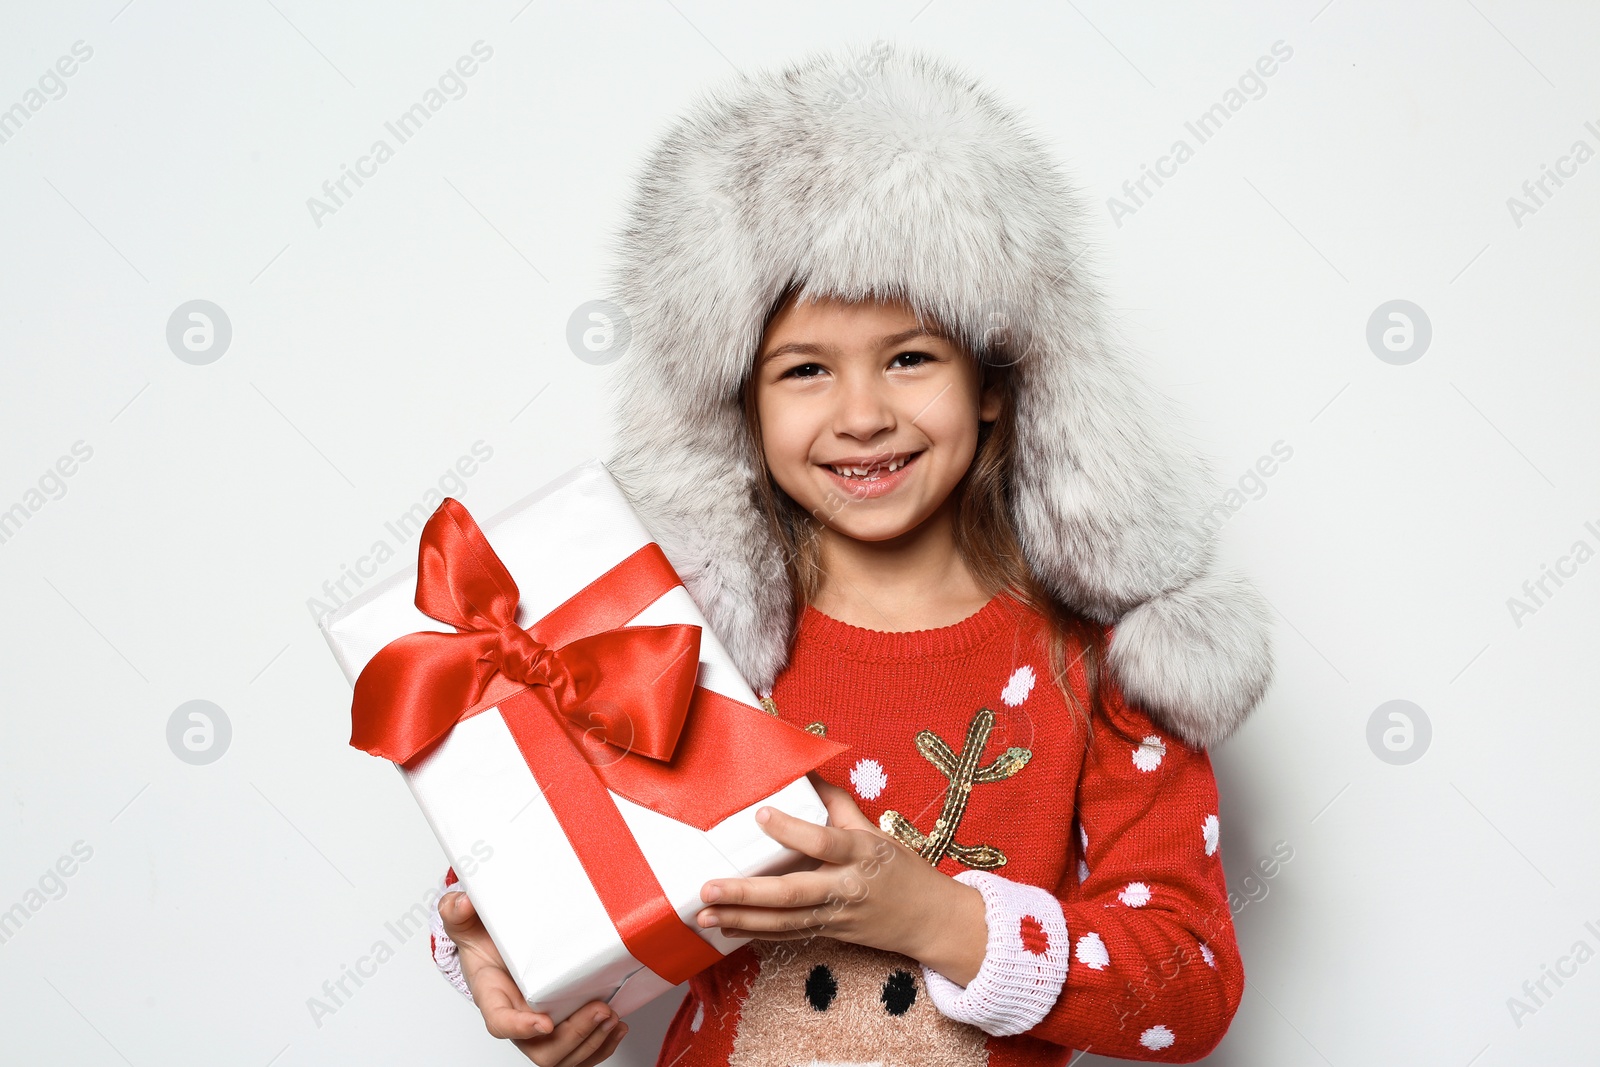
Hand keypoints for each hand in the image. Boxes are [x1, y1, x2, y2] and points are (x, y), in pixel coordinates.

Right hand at [440, 890, 627, 1065]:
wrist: (496, 947)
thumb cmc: (485, 942)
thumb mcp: (466, 921)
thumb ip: (458, 912)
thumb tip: (463, 904)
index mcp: (492, 996)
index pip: (500, 1023)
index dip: (521, 1028)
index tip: (543, 1022)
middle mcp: (517, 1018)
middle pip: (541, 1051)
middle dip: (574, 1036)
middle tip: (600, 1010)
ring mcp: (539, 1028)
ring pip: (562, 1057)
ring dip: (591, 1043)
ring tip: (612, 1017)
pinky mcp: (560, 1026)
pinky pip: (577, 1054)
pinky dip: (599, 1047)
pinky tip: (615, 1028)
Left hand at [694, 775, 987, 984]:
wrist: (929, 919)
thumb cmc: (901, 869)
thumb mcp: (876, 830)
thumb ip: (838, 804)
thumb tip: (806, 772)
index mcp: (860, 852)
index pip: (823, 840)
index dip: (791, 829)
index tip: (759, 814)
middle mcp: (845, 886)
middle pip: (792, 892)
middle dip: (747, 892)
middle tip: (709, 887)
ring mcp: (836, 915)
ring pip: (783, 921)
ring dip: (741, 918)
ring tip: (704, 914)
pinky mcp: (830, 934)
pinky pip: (788, 935)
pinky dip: (756, 932)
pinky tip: (726, 927)